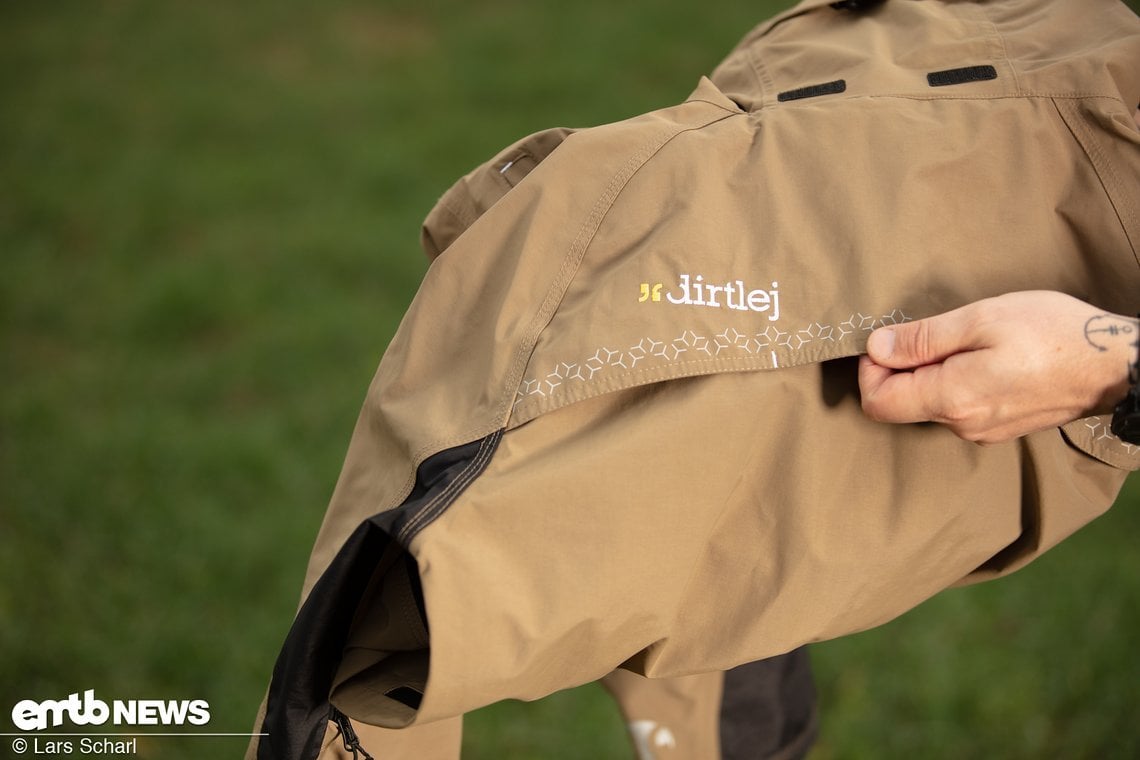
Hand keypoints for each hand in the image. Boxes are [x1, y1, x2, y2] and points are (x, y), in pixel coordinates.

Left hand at [858, 291, 1135, 443]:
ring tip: (966, 343)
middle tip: (933, 334)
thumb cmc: (1052, 334)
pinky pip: (958, 409)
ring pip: (929, 406)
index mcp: (951, 399)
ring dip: (931, 374)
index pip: (877, 403)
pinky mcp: (1000, 428)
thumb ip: (923, 338)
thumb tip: (876, 347)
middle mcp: (962, 425)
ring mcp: (983, 431)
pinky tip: (984, 359)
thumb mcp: (980, 319)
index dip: (871, 370)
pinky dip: (955, 384)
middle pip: (901, 405)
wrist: (1114, 365)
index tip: (890, 342)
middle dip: (901, 369)